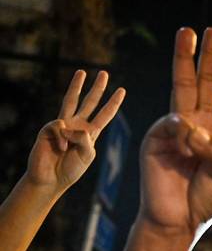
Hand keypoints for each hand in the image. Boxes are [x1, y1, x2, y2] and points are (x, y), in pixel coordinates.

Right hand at [27, 70, 124, 192]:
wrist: (50, 179)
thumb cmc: (70, 169)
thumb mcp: (87, 155)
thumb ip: (85, 140)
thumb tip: (72, 125)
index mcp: (90, 133)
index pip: (104, 115)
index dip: (113, 103)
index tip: (122, 90)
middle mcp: (77, 125)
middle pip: (89, 102)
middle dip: (97, 88)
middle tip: (104, 73)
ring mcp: (63, 125)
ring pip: (70, 101)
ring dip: (76, 85)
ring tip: (82, 72)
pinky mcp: (49, 128)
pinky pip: (60, 126)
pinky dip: (62, 139)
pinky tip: (59, 148)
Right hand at [139, 27, 211, 236]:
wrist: (178, 221)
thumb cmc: (205, 201)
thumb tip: (192, 127)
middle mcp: (199, 126)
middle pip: (206, 84)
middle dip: (210, 57)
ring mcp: (177, 130)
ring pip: (183, 87)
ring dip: (186, 59)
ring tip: (189, 33)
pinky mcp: (156, 138)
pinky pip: (172, 123)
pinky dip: (183, 132)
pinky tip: (187, 144)